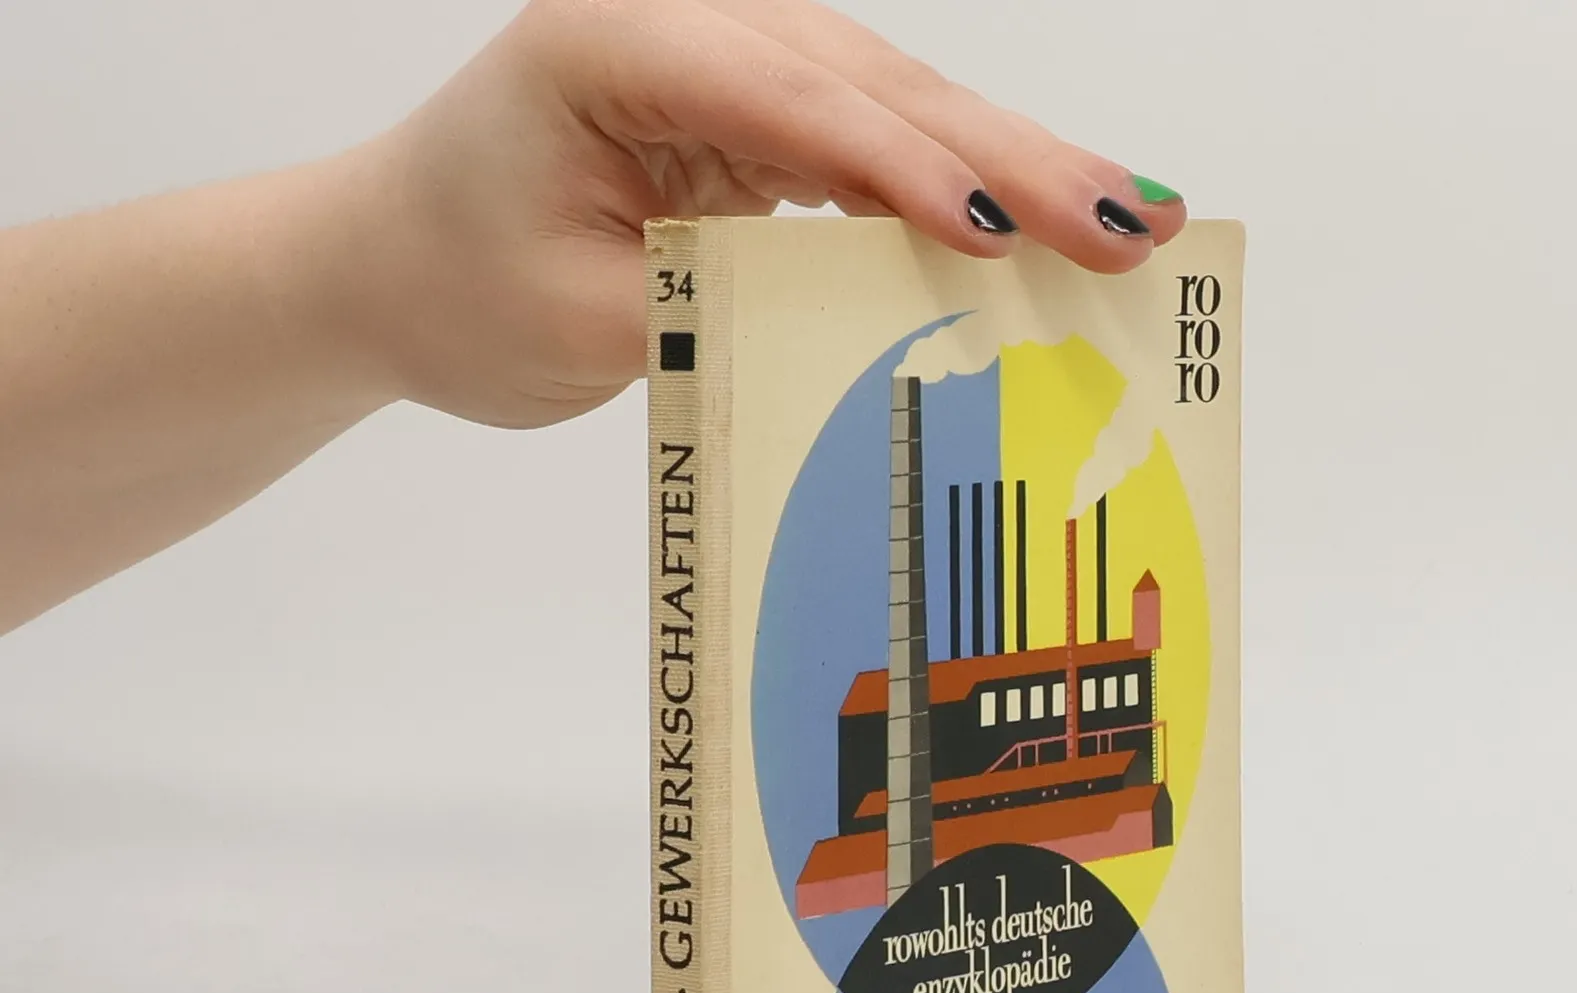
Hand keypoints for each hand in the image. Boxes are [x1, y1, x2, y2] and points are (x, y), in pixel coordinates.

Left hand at [335, 0, 1187, 426]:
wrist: (392, 262)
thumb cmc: (455, 284)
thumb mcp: (572, 319)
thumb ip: (712, 309)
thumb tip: (861, 326)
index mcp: (613, 42)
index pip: (787, 100)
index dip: (902, 169)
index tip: (997, 239)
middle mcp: (687, 24)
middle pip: (876, 85)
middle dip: (1011, 161)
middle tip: (1129, 223)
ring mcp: (731, 61)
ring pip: (900, 107)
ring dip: (1018, 169)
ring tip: (1131, 219)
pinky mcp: (759, 117)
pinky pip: (881, 147)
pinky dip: (965, 191)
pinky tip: (1048, 221)